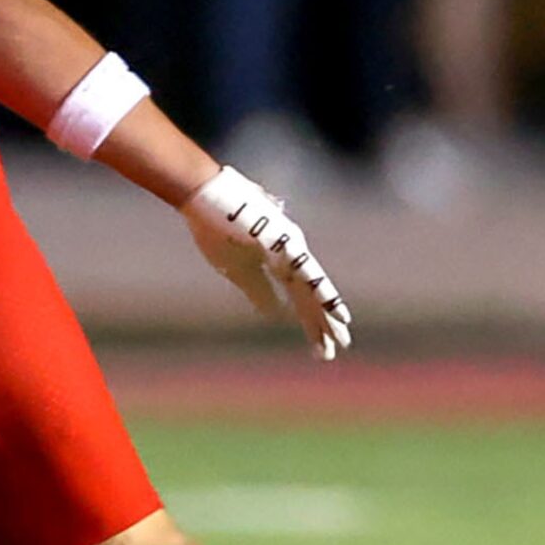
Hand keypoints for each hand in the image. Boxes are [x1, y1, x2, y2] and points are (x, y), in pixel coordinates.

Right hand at [181, 167, 351, 359]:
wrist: (203, 193)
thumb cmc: (216, 225)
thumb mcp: (235, 268)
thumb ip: (258, 291)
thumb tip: (276, 316)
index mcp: (279, 261)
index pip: (300, 296)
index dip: (310, 319)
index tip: (322, 343)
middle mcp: (291, 255)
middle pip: (311, 296)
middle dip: (322, 324)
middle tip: (336, 350)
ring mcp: (290, 248)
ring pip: (314, 289)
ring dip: (326, 315)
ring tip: (341, 337)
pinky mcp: (284, 244)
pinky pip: (307, 274)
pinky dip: (323, 294)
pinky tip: (336, 312)